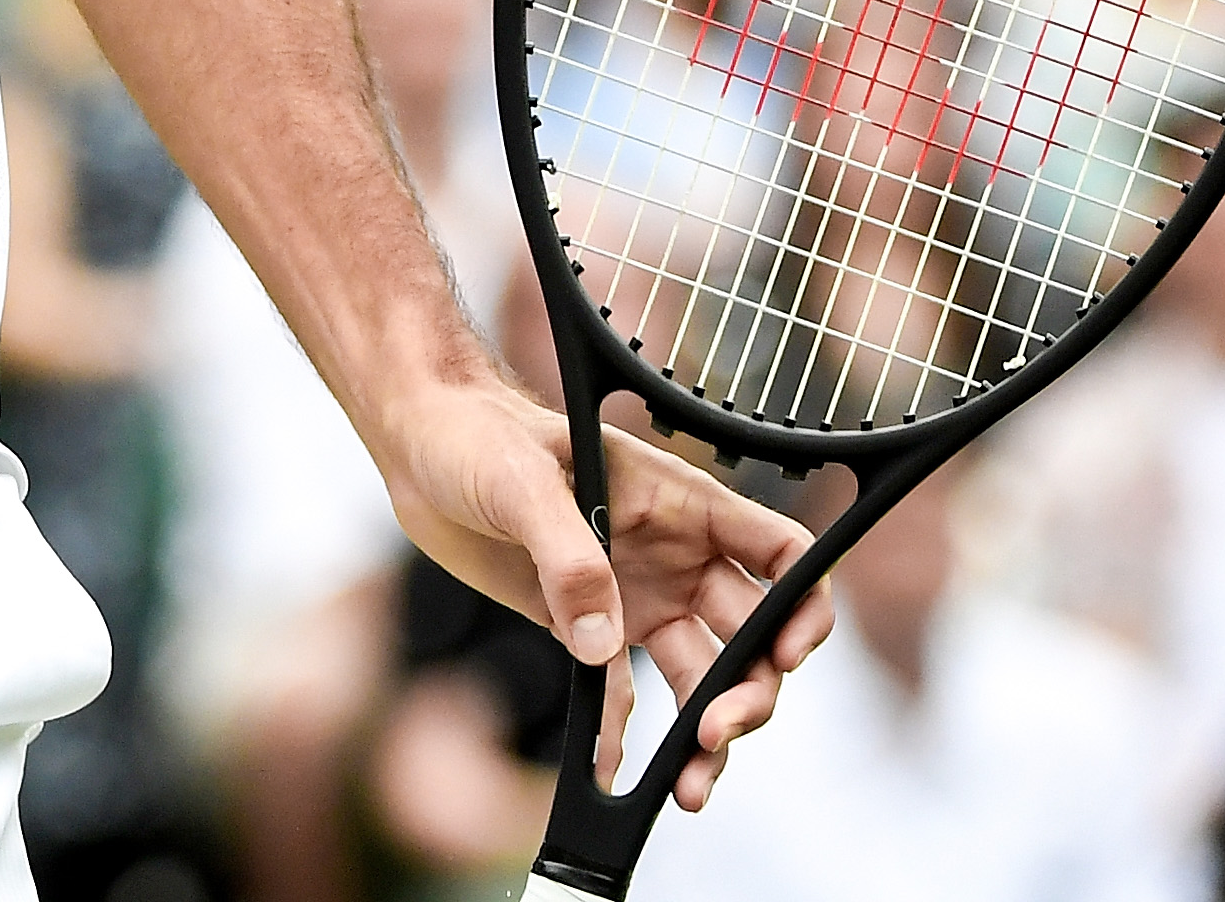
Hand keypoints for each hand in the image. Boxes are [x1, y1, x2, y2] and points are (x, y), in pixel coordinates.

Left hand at [380, 374, 830, 812]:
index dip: (803, 606)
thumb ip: (569, 557)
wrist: (421, 445)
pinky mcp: (583, 627)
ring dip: (702, 731)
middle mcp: (674, 557)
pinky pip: (616, 693)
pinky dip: (619, 738)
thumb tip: (601, 642)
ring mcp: (634, 596)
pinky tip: (614, 775)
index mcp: (681, 505)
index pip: (778, 553)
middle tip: (716, 736)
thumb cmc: (480, 435)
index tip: (788, 658)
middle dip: (749, 692)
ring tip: (691, 787)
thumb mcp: (522, 483)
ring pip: (695, 676)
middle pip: (748, 635)